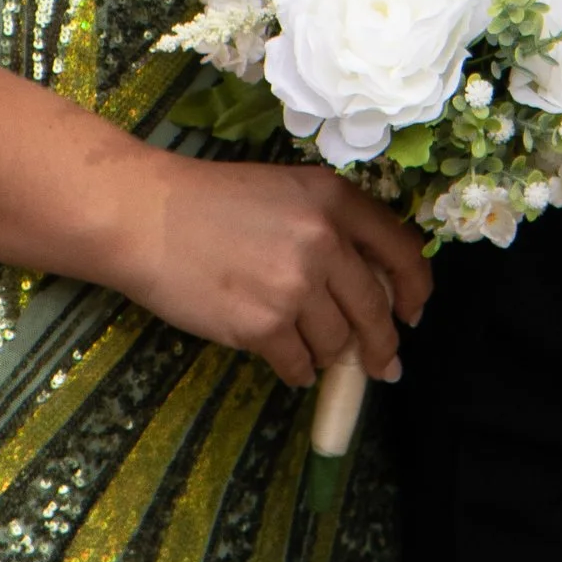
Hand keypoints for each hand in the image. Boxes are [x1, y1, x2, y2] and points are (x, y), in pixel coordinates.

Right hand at [107, 150, 433, 390]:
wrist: (146, 217)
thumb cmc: (211, 200)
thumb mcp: (286, 191)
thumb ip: (331, 226)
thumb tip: (371, 283)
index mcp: (333, 199)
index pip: (401, 249)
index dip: (415, 288)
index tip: (413, 313)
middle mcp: (323, 241)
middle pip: (374, 308)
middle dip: (382, 345)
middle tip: (383, 365)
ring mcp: (294, 286)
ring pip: (337, 341)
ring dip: (329, 354)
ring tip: (312, 351)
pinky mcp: (263, 326)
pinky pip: (299, 363)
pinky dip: (299, 370)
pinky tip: (289, 364)